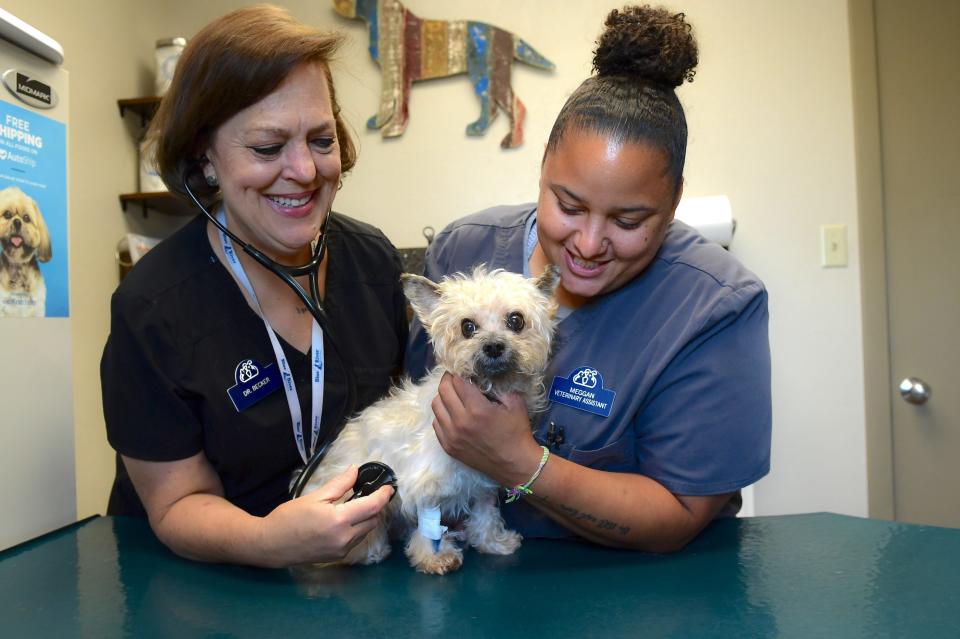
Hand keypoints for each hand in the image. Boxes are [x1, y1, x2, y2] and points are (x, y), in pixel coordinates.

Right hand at [258, 465, 392, 567]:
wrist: (271, 545)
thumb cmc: (289, 517)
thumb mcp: (315, 496)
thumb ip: (339, 484)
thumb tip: (355, 470)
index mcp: (339, 520)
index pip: (372, 506)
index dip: (383, 495)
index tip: (388, 486)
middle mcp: (345, 538)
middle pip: (373, 520)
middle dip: (374, 506)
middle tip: (367, 493)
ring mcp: (342, 550)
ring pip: (366, 531)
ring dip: (366, 518)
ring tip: (354, 506)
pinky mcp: (338, 557)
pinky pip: (356, 540)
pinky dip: (357, 529)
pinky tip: (345, 521)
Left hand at [431, 372, 542, 486]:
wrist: (515, 464)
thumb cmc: (517, 432)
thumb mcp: (515, 402)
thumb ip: (497, 386)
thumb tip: (481, 376)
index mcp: (477, 409)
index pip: (457, 381)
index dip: (459, 372)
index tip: (463, 371)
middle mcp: (460, 421)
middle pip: (443, 390)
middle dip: (448, 380)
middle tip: (455, 378)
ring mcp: (451, 436)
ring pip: (436, 406)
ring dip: (443, 396)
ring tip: (453, 395)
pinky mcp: (448, 447)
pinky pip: (436, 423)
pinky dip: (442, 414)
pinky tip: (452, 413)